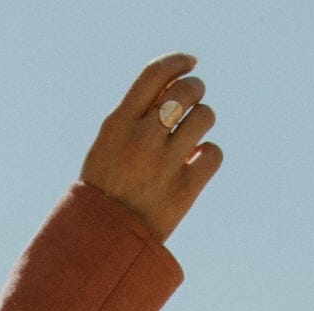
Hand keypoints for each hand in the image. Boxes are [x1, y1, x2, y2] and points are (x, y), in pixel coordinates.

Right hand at [80, 50, 222, 241]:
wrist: (101, 243)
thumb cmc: (105, 188)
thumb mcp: (108, 145)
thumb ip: (136, 115)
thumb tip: (177, 88)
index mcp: (118, 124)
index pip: (155, 74)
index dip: (178, 63)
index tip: (190, 64)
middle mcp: (141, 140)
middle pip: (186, 91)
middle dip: (195, 91)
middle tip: (194, 102)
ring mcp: (162, 166)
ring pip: (204, 117)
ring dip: (203, 120)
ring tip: (192, 135)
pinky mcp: (182, 192)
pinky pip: (213, 154)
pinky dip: (209, 154)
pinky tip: (195, 162)